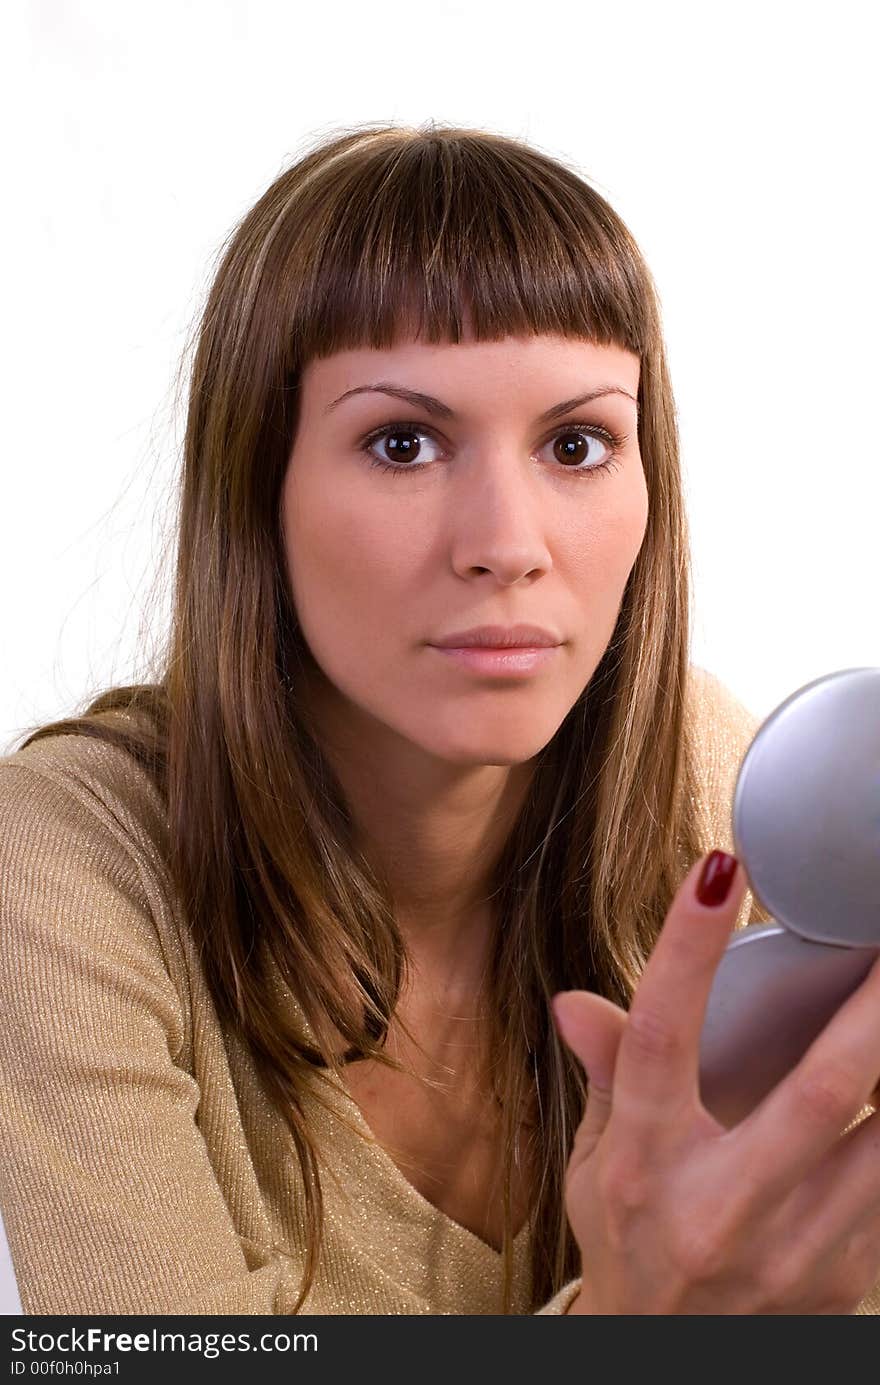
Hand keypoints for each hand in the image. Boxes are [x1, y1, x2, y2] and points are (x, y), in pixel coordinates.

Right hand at [553, 850, 879, 1313]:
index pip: (659, 1038)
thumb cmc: (629, 1244)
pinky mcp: (848, 1276)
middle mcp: (721, 1204)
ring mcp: (794, 1247)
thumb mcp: (592, 1165)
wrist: (667, 1362)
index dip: (688, 950)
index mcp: (644, 1161)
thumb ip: (605, 1075)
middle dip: (870, 1008)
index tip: (719, 871)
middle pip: (818, 1092)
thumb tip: (574, 1001)